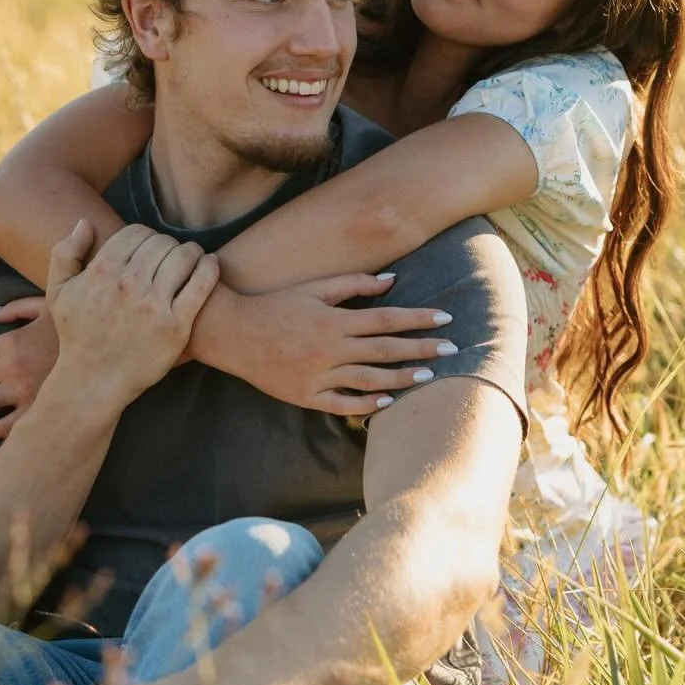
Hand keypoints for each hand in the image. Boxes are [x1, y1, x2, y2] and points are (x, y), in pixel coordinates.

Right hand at [47, 219, 219, 407]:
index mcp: (102, 270)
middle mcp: (128, 284)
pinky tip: (210, 264)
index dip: (146, 236)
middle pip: (161, 243)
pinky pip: (201, 284)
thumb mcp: (58, 292)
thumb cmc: (77, 336)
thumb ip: (65, 253)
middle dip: (168, 244)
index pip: (136, 232)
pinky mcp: (176, 326)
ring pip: (183, 257)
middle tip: (172, 254)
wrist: (93, 380)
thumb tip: (85, 222)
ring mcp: (153, 305)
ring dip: (191, 252)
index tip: (151, 247)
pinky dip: (209, 267)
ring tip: (193, 257)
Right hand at [199, 273, 456, 415]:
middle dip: (420, 349)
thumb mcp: (313, 289)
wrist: (232, 334)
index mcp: (333, 321)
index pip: (386, 319)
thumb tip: (393, 280)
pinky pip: (340, 403)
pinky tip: (387, 401)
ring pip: (368, 380)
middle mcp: (329, 350)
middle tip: (452, 349)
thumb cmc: (276, 306)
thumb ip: (353, 284)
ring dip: (401, 378)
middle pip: (384, 351)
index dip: (418, 319)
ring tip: (428, 376)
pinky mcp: (304, 396)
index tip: (446, 319)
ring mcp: (317, 376)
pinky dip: (364, 403)